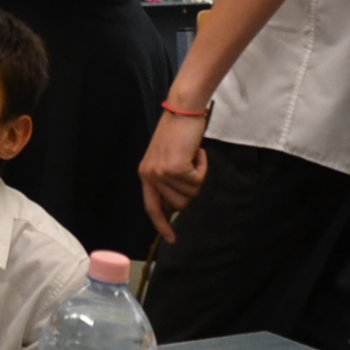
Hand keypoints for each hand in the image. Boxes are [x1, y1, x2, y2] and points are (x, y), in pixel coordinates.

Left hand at [139, 103, 207, 240]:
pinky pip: (198, 181)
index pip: (152, 207)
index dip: (162, 224)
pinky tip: (198, 152)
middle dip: (192, 190)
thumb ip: (168, 180)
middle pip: (179, 204)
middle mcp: (150, 175)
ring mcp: (162, 172)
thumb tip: (178, 205)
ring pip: (191, 194)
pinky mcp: (175, 167)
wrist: (183, 109)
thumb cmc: (178, 132)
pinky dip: (203, 168)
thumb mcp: (166, 158)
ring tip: (192, 156)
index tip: (172, 239)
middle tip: (192, 167)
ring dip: (198, 176)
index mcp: (146, 174)